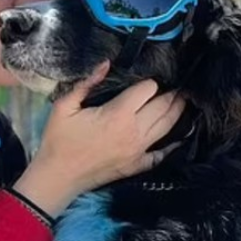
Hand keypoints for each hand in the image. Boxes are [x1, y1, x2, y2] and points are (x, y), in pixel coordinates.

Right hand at [13, 62, 184, 216]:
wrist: (58, 177)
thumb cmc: (58, 140)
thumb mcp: (64, 107)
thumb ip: (86, 83)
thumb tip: (106, 64)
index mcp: (118, 113)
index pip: (147, 89)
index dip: (149, 81)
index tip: (147, 79)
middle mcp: (134, 131)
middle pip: (164, 106)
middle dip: (171, 94)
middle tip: (177, 86)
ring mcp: (139, 150)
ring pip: (168, 127)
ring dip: (177, 112)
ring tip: (182, 101)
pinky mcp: (138, 165)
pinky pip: (163, 154)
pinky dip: (174, 144)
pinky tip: (181, 136)